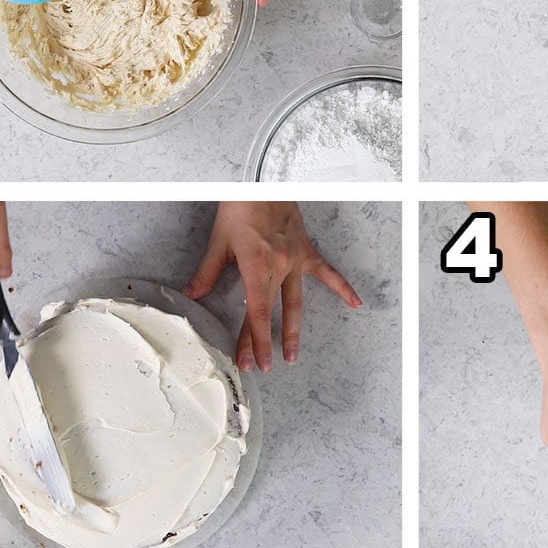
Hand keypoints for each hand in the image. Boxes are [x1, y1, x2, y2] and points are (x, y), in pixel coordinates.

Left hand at [184, 202, 360, 371]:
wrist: (263, 180)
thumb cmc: (240, 207)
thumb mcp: (219, 240)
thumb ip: (208, 271)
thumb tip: (191, 294)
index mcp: (257, 267)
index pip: (257, 313)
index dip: (253, 340)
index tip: (251, 360)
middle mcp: (280, 268)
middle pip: (273, 313)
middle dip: (266, 343)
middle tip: (263, 367)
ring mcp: (296, 260)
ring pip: (296, 302)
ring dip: (294, 330)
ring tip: (293, 355)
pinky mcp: (307, 251)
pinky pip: (328, 273)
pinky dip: (342, 288)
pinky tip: (356, 303)